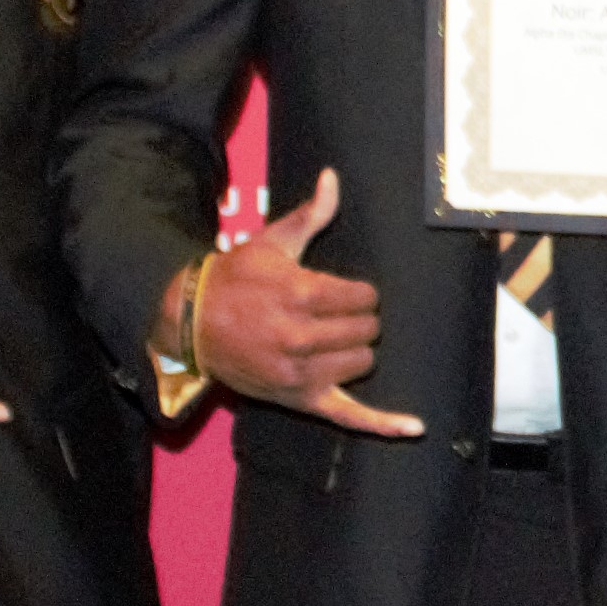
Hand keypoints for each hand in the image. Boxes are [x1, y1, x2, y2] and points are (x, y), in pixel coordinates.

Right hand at [193, 167, 414, 435]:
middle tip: (331, 315)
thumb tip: (333, 178)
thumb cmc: (237, 279)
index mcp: (300, 295)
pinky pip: (349, 417)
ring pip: (363, 363)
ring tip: (330, 340)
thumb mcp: (273, 242)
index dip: (359, 294)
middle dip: (357, 320)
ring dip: (355, 351)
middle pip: (366, 330)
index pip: (364, 298)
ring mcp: (300, 373)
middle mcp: (301, 337)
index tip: (343, 292)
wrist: (193, 323)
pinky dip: (383, 424)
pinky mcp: (299, 400)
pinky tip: (414, 427)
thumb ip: (311, 215)